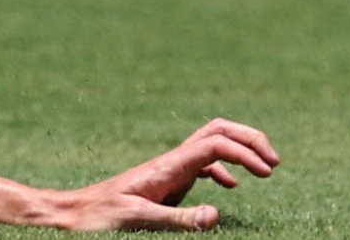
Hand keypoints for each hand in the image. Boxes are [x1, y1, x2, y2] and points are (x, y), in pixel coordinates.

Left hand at [56, 118, 278, 231]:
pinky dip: (223, 169)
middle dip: (248, 138)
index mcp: (167, 166)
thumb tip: (216, 213)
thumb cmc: (101, 215)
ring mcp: (170, 169)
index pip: (214, 143)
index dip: (245, 152)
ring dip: (240, 150)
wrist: (75, 212)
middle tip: (274, 161)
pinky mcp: (168, 181)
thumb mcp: (140, 220)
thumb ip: (179, 218)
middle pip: (216, 131)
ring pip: (211, 144)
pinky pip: (201, 164)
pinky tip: (231, 187)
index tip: (267, 173)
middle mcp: (171, 161)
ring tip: (266, 170)